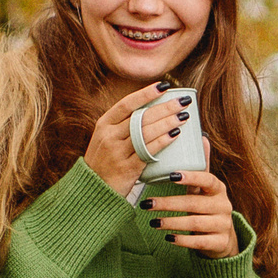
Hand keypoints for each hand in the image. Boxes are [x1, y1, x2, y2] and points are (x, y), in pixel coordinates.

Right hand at [83, 81, 181, 197]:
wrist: (93, 191)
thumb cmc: (105, 162)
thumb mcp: (106, 139)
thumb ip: (123, 126)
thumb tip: (150, 111)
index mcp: (104, 125)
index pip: (127, 103)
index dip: (146, 93)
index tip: (163, 86)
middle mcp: (109, 136)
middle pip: (140, 116)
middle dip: (164, 107)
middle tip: (183, 101)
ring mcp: (117, 152)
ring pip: (146, 132)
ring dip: (167, 122)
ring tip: (183, 116)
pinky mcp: (127, 168)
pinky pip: (148, 151)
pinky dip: (162, 141)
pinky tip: (175, 135)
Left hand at [142, 168, 240, 258]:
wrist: (223, 238)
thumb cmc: (207, 208)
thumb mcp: (205, 189)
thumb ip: (202, 168)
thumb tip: (203, 138)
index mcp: (218, 189)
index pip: (207, 180)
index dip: (190, 177)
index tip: (171, 175)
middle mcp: (224, 206)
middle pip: (194, 204)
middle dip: (168, 204)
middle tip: (147, 204)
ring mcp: (223, 225)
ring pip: (195, 224)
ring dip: (172, 222)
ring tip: (153, 222)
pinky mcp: (220, 243)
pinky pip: (199, 242)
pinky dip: (183, 240)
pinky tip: (168, 238)